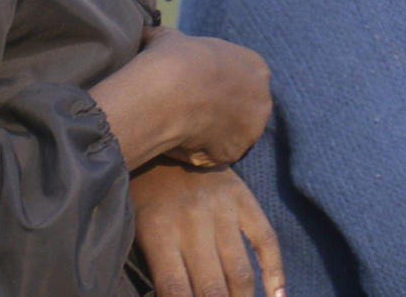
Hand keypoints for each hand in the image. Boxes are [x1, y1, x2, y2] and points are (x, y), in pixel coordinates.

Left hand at [131, 159, 285, 296]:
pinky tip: (276, 296)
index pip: (175, 291)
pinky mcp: (241, 197)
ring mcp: (221, 209)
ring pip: (240, 274)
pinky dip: (274, 272)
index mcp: (158, 229)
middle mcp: (193, 221)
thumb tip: (167, 290)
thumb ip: (146, 257)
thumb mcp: (129, 216)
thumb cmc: (138, 182)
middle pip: (212, 290)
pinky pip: (265, 239)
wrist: (162, 125)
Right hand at [139, 26, 270, 167]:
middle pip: (242, 108)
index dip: (217, 82)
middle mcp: (262, 98)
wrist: (169, 92)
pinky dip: (198, 152)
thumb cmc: (172, 59)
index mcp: (256, 66)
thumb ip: (171, 40)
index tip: (195, 86)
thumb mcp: (170, 38)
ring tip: (180, 126)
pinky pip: (214, 155)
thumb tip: (148, 33)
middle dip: (219, 110)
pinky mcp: (235, 154)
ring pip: (230, 133)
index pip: (241, 77)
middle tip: (188, 109)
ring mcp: (252, 129)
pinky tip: (177, 141)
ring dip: (210, 133)